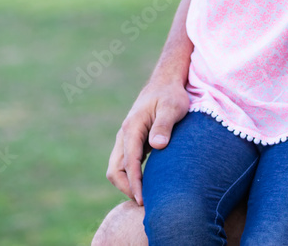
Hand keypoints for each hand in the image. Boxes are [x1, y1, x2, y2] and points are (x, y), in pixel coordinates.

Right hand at [106, 78, 188, 204]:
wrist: (165, 83)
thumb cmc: (171, 95)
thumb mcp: (172, 107)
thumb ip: (164, 125)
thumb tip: (157, 146)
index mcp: (132, 128)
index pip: (129, 162)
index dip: (134, 183)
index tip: (142, 200)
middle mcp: (125, 135)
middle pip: (115, 169)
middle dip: (126, 188)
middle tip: (144, 204)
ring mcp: (127, 139)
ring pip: (118, 168)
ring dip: (128, 184)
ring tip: (146, 199)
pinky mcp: (133, 142)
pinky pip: (126, 164)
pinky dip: (132, 177)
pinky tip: (149, 186)